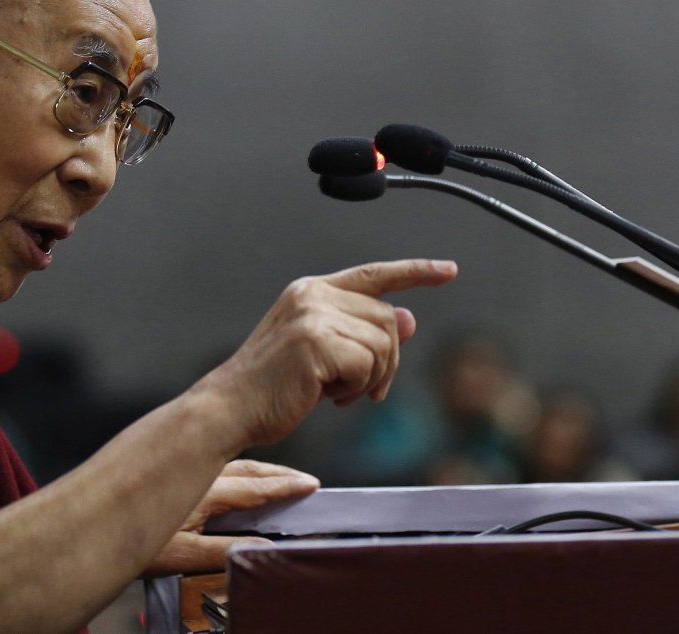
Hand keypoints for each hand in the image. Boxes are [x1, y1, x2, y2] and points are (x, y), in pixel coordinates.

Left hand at [142, 459, 318, 574]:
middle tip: (304, 480)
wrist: (90, 526)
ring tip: (280, 478)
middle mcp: (199, 475)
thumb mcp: (181, 557)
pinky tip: (236, 478)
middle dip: (279, 474)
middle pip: (248, 470)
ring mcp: (185, 471)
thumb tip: (262, 547)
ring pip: (232, 465)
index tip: (311, 486)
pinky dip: (237, 470)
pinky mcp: (171, 471)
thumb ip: (224, 551)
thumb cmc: (133, 545)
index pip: (255, 489)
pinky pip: (216, 466)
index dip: (285, 488)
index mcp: (206, 492)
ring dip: (260, 470)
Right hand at [203, 259, 457, 449]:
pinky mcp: (316, 343)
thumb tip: (410, 318)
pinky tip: (329, 397)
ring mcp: (314, 316)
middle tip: (362, 390)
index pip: (374, 274)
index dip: (416, 272)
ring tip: (339, 393)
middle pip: (388, 319)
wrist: (230, 408)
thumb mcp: (324, 353)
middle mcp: (314, 294)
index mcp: (312, 291)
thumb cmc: (274, 386)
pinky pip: (368, 366)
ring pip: (383, 344)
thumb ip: (363, 332)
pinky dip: (357, 389)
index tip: (448, 269)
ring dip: (371, 379)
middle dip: (387, 361)